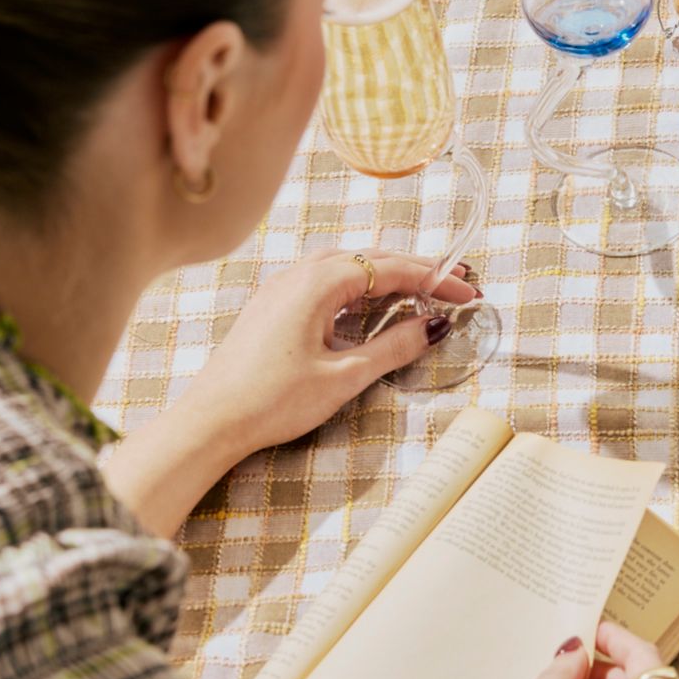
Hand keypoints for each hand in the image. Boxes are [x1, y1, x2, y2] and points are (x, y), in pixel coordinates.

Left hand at [181, 248, 474, 452]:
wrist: (210, 420)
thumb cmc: (272, 401)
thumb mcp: (343, 377)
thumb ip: (392, 347)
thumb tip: (433, 328)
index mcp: (318, 284)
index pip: (391, 269)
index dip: (435, 278)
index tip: (468, 290)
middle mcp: (298, 275)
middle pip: (370, 258)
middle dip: (417, 269)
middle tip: (456, 282)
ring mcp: (282, 288)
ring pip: (347, 266)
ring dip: (388, 274)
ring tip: (423, 287)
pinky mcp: (273, 306)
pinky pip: (325, 280)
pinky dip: (360, 285)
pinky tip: (372, 303)